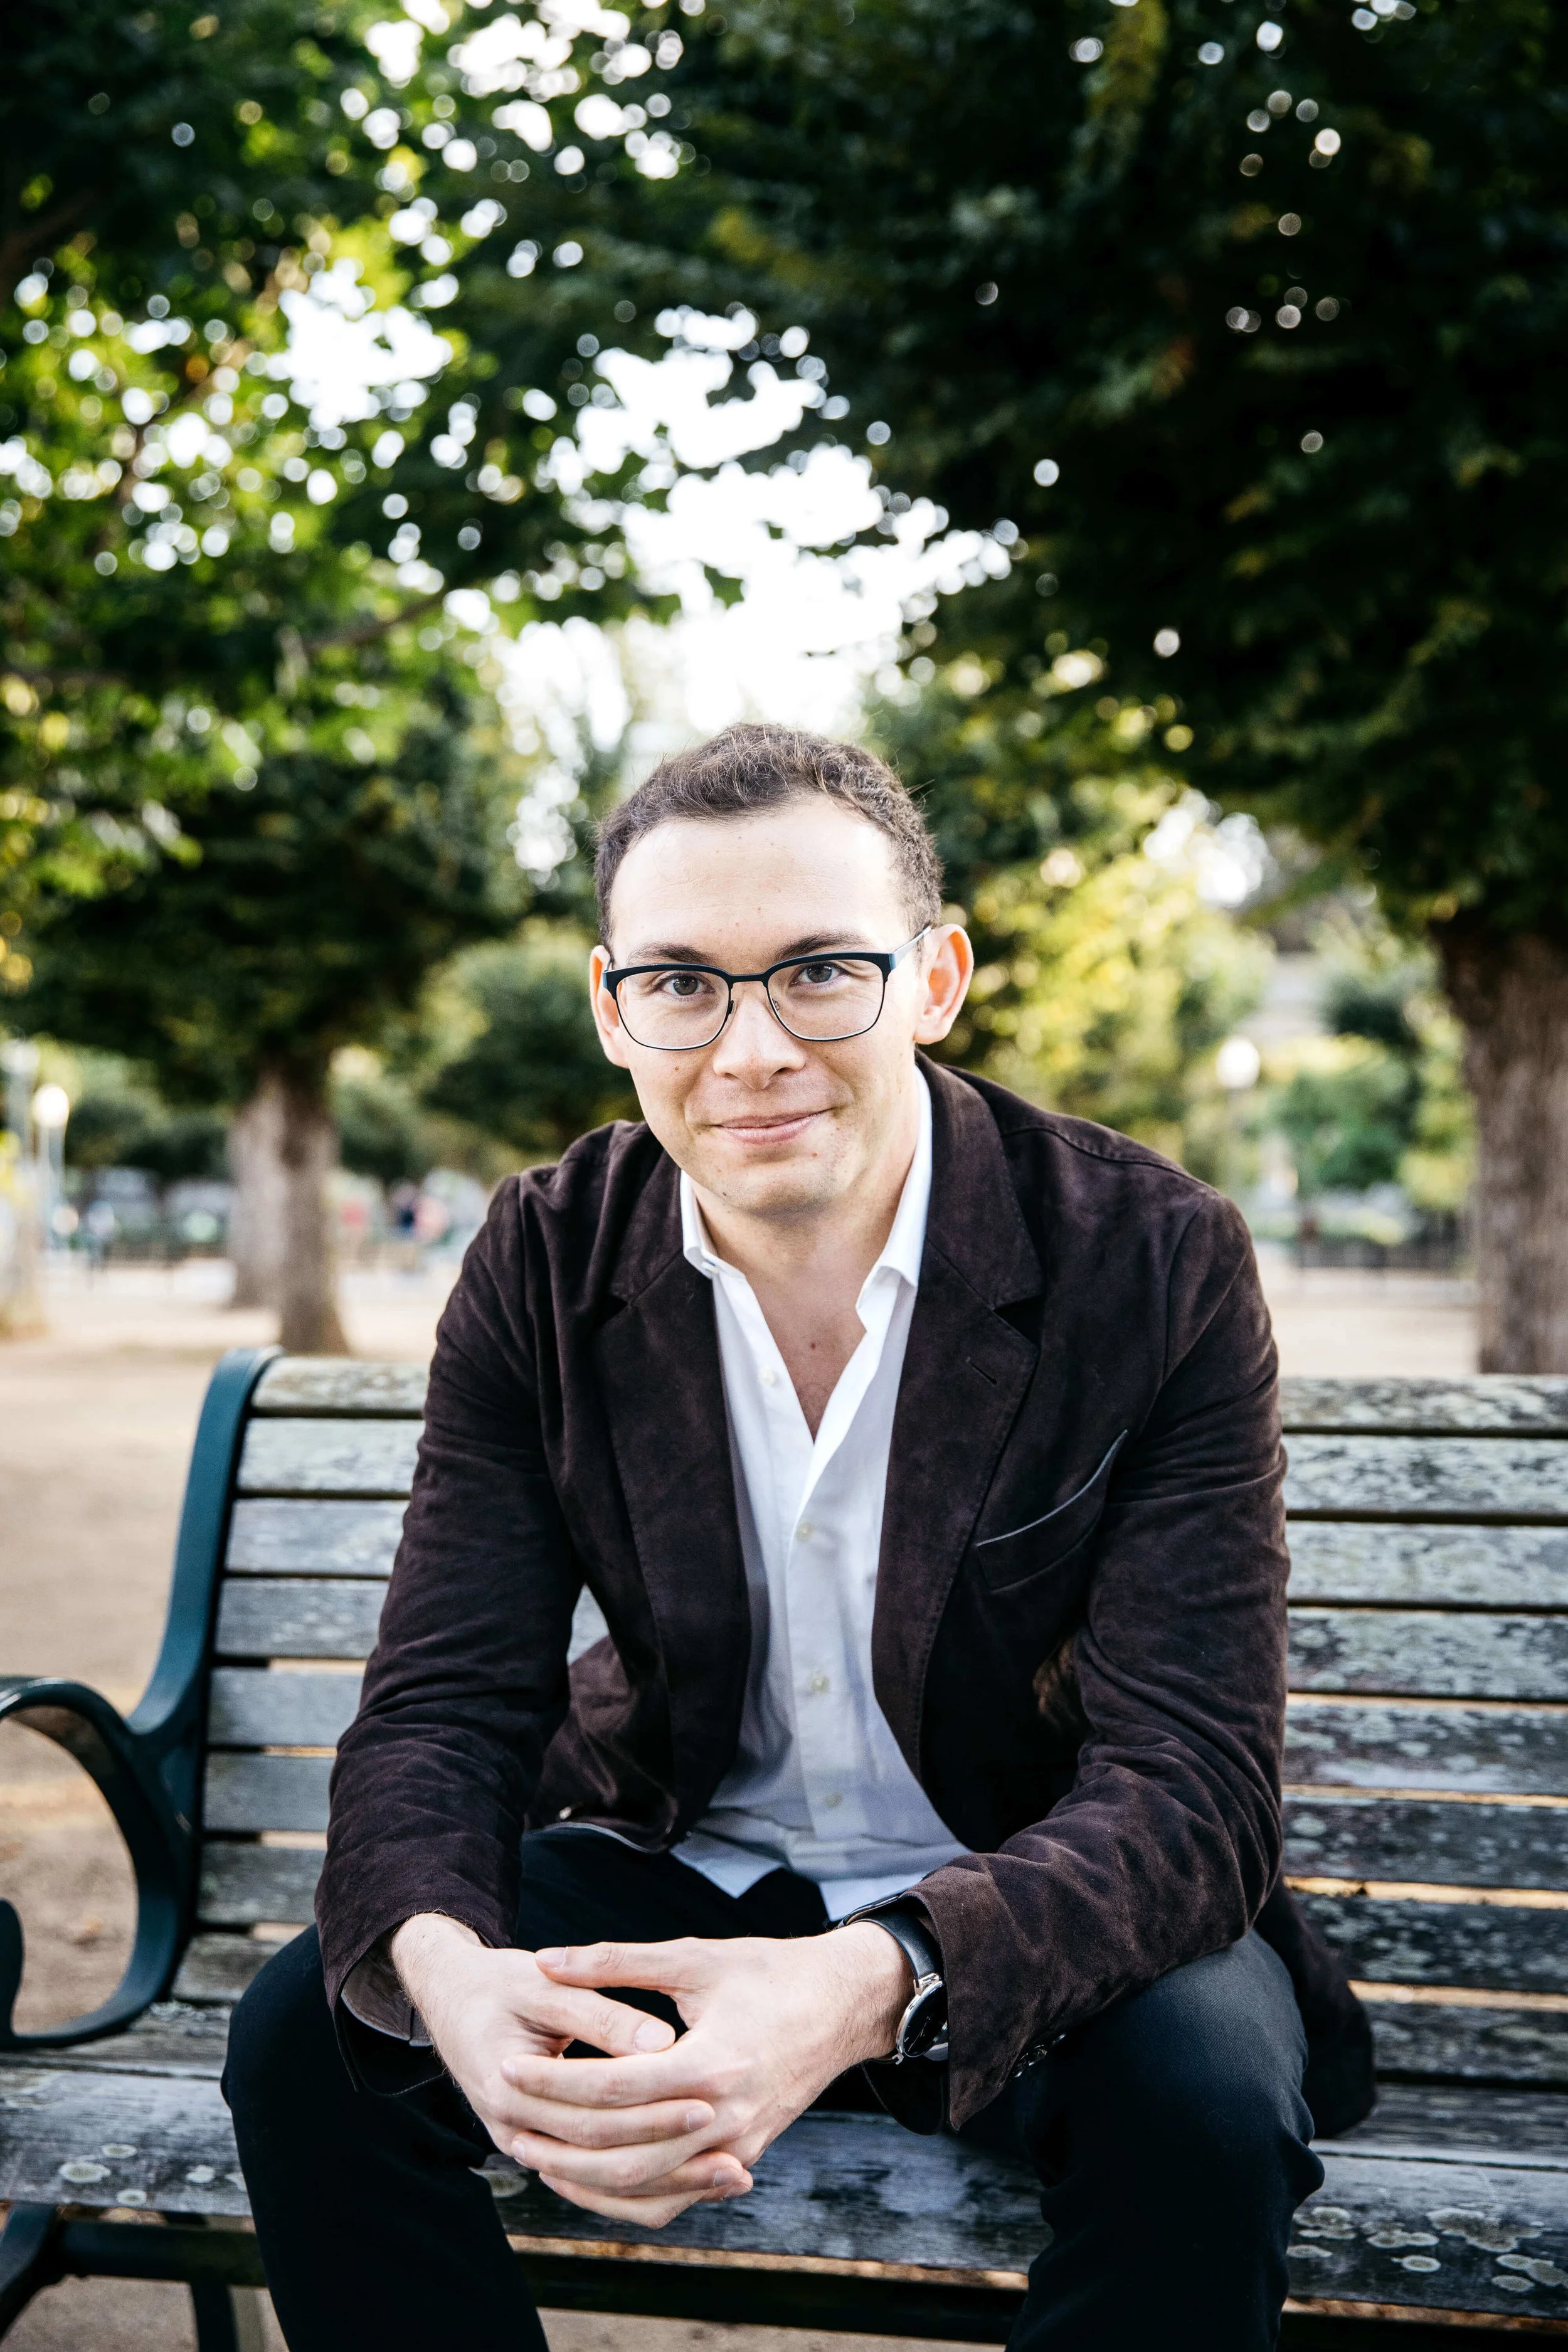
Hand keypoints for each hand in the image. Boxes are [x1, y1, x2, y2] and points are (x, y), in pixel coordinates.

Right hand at [387, 1915, 715, 2182]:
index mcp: (509, 2085)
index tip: (710, 2097)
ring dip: (667, 2184)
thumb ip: (602, 2012)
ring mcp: (524, 2145)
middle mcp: (513, 2128)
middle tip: (731, 2140)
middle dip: (669, 2149)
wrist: (451, 2000)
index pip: (595, 2113)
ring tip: (733, 2174)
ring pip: (602, 2186)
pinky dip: (644, 2190)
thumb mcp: (545, 1986)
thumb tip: (661, 2041)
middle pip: (602, 2156)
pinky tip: (696, 2181)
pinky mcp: (541, 2148)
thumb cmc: (499, 1984)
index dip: (653, 2107)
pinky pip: (595, 2187)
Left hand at [499, 1924, 912, 2227]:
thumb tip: (546, 1959)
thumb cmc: (767, 1970)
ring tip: (534, 2153)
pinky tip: (587, 2177)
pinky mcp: (742, 2159)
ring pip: (645, 2188)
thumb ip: (616, 1960)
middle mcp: (726, 2118)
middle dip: (557, 2138)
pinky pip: (675, 2196)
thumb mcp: (693, 1956)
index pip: (615, 2088)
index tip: (507, 2065)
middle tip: (506, 2117)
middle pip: (623, 2150)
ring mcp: (737, 2147)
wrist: (842, 2004)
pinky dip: (625, 2196)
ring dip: (583, 2179)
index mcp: (714, 2063)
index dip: (554, 2080)